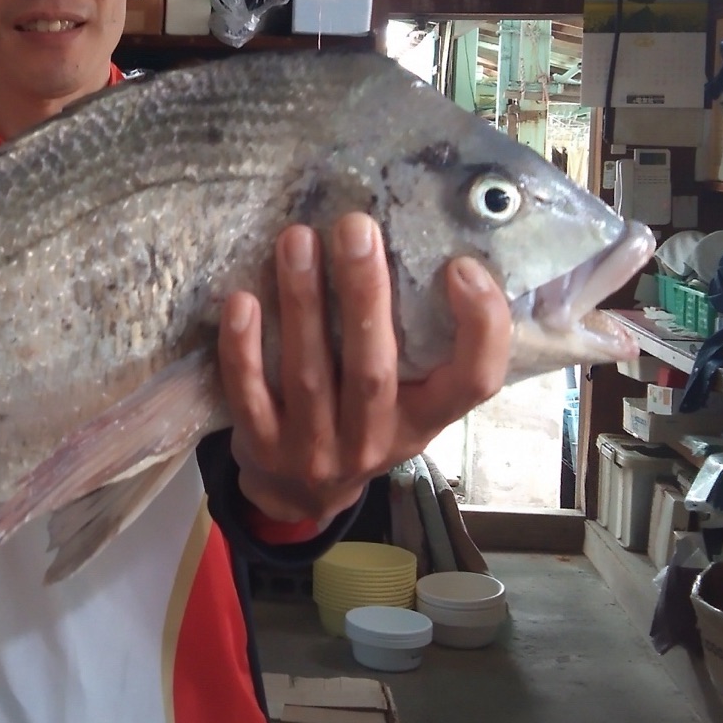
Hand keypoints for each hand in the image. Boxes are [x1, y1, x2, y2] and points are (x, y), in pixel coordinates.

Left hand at [217, 213, 513, 527]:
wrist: (299, 494)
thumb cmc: (362, 422)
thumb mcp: (408, 400)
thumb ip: (420, 345)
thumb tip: (425, 244)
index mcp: (423, 420)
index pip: (475, 382)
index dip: (480, 327)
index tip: (461, 267)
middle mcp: (375, 439)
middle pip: (375, 369)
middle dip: (365, 294)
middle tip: (356, 227)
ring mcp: (315, 450)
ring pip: (310, 374)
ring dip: (302, 303)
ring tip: (297, 240)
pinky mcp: (262, 448)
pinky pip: (249, 395)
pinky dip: (244, 348)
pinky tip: (242, 300)